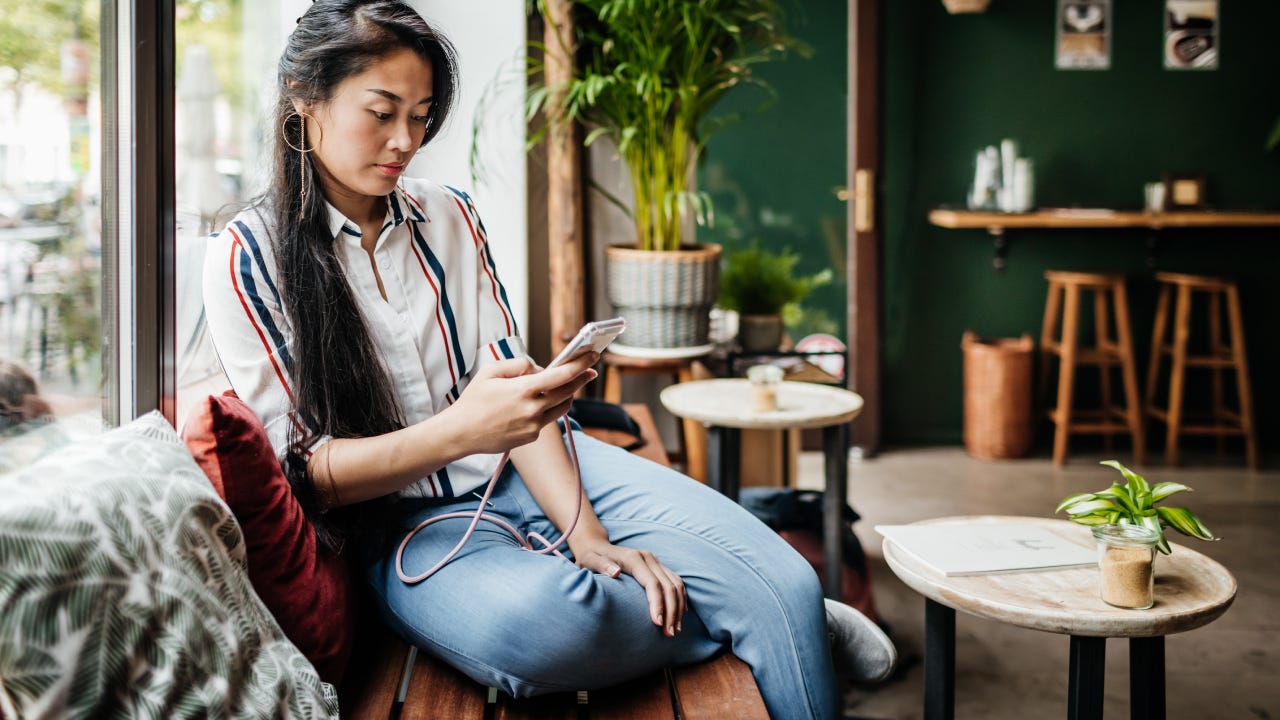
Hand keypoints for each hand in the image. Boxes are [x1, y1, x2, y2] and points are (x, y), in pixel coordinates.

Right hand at [445, 352, 597, 454]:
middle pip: (568, 392)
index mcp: (523, 390)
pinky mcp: (530, 437)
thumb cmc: (473, 400)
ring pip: (562, 408)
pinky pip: (546, 420)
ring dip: (567, 395)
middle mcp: (532, 409)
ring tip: (567, 386)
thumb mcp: (491, 371)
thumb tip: (538, 368)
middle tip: (590, 370)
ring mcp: (533, 426)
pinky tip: (537, 404)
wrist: (461, 433)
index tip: (593, 356)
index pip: (561, 375)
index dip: (580, 364)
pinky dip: (546, 409)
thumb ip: (518, 365)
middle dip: (582, 379)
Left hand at [572, 535, 687, 637]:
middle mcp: (648, 558)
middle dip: (671, 611)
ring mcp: (655, 561)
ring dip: (678, 607)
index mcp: (633, 558)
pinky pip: (675, 582)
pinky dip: (680, 598)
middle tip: (670, 634)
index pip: (652, 583)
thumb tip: (616, 572)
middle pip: (668, 586)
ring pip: (675, 584)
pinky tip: (680, 614)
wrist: (596, 546)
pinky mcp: (658, 566)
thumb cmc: (591, 557)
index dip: (657, 604)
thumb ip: (601, 565)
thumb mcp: (590, 560)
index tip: (658, 624)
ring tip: (676, 629)